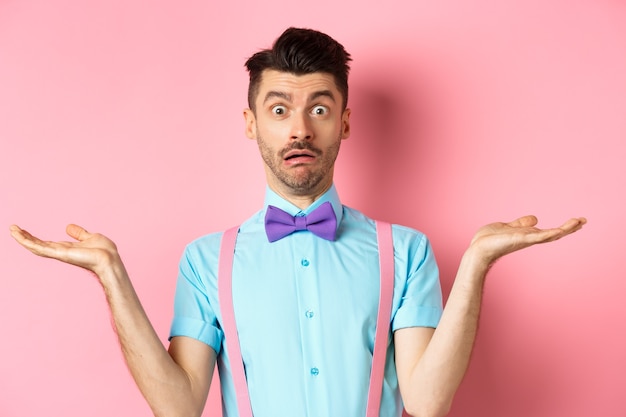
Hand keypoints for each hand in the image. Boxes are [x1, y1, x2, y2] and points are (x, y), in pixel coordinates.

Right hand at [9, 224, 121, 277]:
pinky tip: (19, 236)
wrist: (109, 259)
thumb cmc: (104, 251)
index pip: (46, 243)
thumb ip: (79, 233)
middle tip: (13, 229)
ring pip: (36, 247)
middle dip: (25, 238)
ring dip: (23, 239)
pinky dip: (28, 242)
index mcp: (67, 248)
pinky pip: (40, 248)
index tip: (24, 231)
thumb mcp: (90, 237)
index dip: (35, 238)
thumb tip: (68, 227)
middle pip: (38, 245)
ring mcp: (59, 254)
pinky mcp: (59, 254)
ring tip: (12, 230)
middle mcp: (60, 252)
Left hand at [468, 215, 586, 265]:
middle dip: (569, 228)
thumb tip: (535, 218)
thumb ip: (521, 224)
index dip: (562, 227)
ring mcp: (526, 240)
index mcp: (527, 235)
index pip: (549, 231)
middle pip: (554, 234)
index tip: (576, 221)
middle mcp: (529, 239)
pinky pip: (538, 237)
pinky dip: (550, 234)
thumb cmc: (489, 241)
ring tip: (579, 222)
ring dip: (565, 229)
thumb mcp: (508, 227)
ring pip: (550, 235)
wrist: (478, 250)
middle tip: (584, 220)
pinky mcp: (521, 240)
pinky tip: (560, 230)